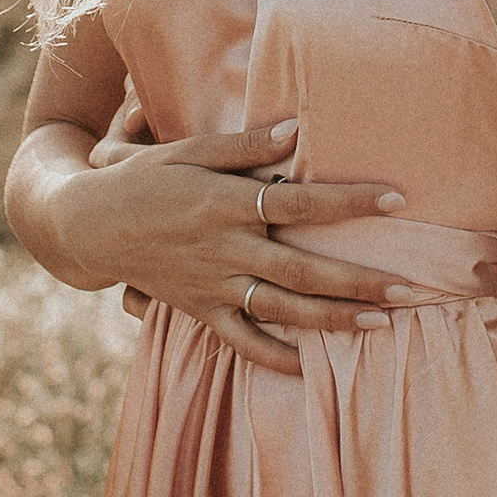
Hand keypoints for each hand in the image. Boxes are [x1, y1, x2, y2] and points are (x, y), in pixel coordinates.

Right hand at [55, 118, 421, 380]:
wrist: (87, 226)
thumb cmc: (144, 178)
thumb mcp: (187, 149)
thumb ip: (244, 144)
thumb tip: (298, 129)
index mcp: (226, 202)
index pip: (298, 201)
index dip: (348, 200)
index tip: (396, 199)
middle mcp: (224, 248)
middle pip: (301, 268)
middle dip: (358, 281)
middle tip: (409, 289)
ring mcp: (212, 285)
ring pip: (281, 309)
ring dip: (332, 320)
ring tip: (381, 324)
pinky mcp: (200, 310)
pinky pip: (241, 341)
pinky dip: (273, 358)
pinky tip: (310, 368)